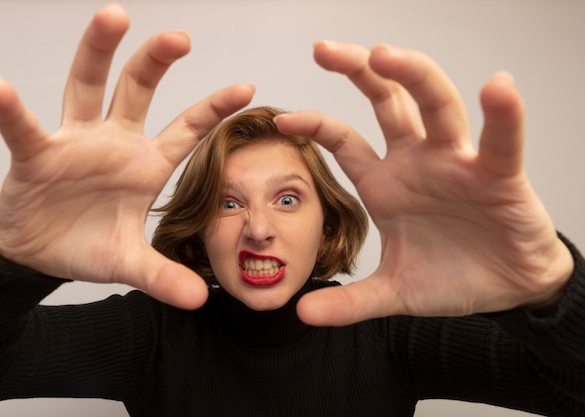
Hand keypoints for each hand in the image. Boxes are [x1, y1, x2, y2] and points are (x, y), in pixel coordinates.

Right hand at [0, 4, 253, 308]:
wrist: (39, 255)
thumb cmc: (87, 245)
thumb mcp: (130, 263)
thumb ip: (163, 276)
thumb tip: (201, 299)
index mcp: (145, 164)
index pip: (186, 129)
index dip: (214, 108)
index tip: (247, 88)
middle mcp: (114, 142)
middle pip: (138, 89)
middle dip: (157, 61)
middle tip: (181, 36)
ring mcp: (75, 142)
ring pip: (87, 86)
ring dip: (98, 52)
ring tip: (114, 16)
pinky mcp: (36, 155)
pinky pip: (23, 128)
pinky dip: (9, 110)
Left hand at [275, 41, 572, 324]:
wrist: (506, 291)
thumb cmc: (452, 277)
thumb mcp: (392, 293)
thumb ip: (349, 303)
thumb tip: (301, 314)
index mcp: (387, 183)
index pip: (344, 141)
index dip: (315, 125)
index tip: (282, 118)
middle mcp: (418, 162)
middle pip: (387, 102)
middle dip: (357, 72)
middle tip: (324, 49)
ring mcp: (457, 163)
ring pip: (435, 106)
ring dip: (413, 76)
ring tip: (384, 54)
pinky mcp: (498, 175)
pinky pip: (500, 140)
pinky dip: (502, 115)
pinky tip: (496, 88)